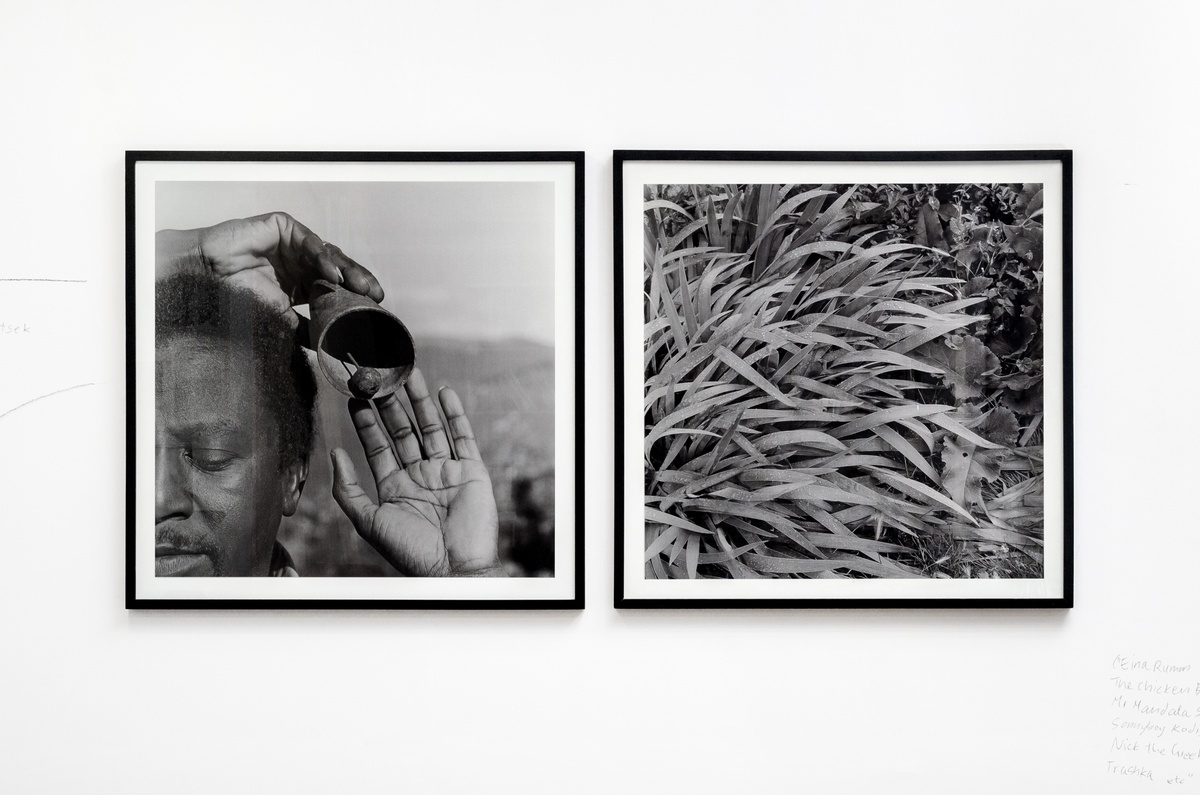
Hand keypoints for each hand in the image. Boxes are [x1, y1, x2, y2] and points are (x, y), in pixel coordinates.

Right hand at [155, 212, 383, 312]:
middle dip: (358, 282)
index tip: (375, 310)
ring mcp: (292, 244)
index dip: (355, 297)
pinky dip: (322, 257)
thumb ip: (303, 329)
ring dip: (347, 271)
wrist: (205, 277)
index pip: (336, 288)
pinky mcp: (283, 227)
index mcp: (301, 282)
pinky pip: (309, 241)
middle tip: (376, 296)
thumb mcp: (279, 318)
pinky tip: (332, 274)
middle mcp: (300, 262)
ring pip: (328, 255)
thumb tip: (326, 348)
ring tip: (361, 287)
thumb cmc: (237, 297)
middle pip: (338, 270)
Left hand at [329, 368, 502, 576]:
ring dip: (420, 402)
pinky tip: (444, 392)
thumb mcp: (369, 521)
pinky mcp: (471, 471)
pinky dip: (454, 414)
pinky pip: (462, 437)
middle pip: (403, 431)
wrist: (454, 568)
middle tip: (381, 377)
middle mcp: (419, 476)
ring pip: (431, 428)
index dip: (367, 422)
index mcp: (394, 487)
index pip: (378, 446)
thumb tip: (334, 453)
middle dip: (392, 405)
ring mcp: (446, 471)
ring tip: (410, 374)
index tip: (357, 397)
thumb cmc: (410, 551)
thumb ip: (348, 488)